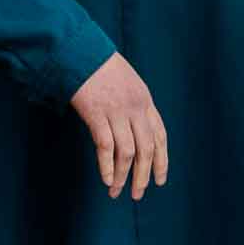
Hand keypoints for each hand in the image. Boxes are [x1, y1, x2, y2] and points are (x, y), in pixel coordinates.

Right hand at [70, 52, 169, 199]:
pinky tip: (107, 179)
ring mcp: (116, 110)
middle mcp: (135, 107)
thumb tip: (135, 129)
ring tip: (117, 191)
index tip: (159, 179)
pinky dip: (107, 166)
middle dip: (144, 175)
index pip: (160, 136)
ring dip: (124, 176)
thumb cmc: (100, 66)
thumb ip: (134, 104)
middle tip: (139, 194)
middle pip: (147, 148)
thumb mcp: (128, 82)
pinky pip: (105, 146)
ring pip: (128, 152)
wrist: (82, 50)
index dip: (161, 160)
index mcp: (145, 100)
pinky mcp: (96, 113)